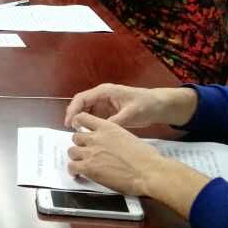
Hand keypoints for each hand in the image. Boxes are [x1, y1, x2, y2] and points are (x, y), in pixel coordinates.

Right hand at [64, 84, 199, 129]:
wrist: (158, 106)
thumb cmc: (145, 105)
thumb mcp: (131, 113)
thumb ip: (115, 121)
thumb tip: (101, 131)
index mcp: (105, 92)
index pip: (82, 98)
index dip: (73, 110)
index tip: (69, 123)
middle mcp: (101, 97)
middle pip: (81, 105)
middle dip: (74, 116)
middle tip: (71, 131)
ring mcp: (104, 105)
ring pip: (85, 112)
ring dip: (80, 122)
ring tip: (78, 135)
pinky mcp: (107, 112)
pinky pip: (93, 118)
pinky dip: (89, 125)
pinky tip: (88, 135)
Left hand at [67, 112, 210, 215]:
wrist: (148, 171)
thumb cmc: (146, 157)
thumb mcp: (129, 138)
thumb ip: (115, 138)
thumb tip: (112, 144)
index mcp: (108, 127)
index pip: (83, 118)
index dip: (78, 123)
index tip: (78, 128)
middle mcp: (96, 137)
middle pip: (76, 137)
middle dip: (80, 144)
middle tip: (86, 151)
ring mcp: (91, 152)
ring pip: (72, 151)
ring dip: (76, 157)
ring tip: (82, 162)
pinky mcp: (89, 168)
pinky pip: (72, 166)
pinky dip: (73, 170)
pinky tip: (78, 173)